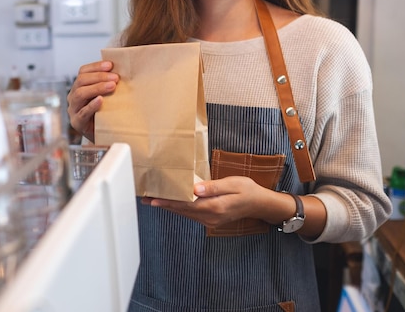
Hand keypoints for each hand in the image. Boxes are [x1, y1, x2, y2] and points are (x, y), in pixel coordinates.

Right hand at [67, 61, 118, 141]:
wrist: (103, 136)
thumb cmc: (105, 114)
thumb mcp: (106, 97)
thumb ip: (108, 85)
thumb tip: (121, 71)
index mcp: (79, 87)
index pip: (83, 71)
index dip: (96, 66)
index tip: (110, 65)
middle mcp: (73, 97)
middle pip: (81, 81)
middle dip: (99, 77)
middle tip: (115, 78)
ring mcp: (73, 110)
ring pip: (80, 94)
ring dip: (97, 88)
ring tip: (112, 86)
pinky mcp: (77, 122)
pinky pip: (83, 112)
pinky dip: (92, 105)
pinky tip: (100, 100)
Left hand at [140, 176, 271, 227]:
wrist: (259, 204)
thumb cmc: (247, 190)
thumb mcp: (233, 184)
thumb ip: (214, 186)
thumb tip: (195, 188)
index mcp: (214, 207)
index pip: (186, 204)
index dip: (168, 201)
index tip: (153, 199)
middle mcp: (210, 217)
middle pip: (181, 210)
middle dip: (163, 204)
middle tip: (145, 198)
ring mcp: (209, 220)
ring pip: (184, 213)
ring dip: (169, 207)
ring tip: (152, 200)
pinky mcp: (209, 219)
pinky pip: (190, 214)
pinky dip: (179, 208)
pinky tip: (170, 203)